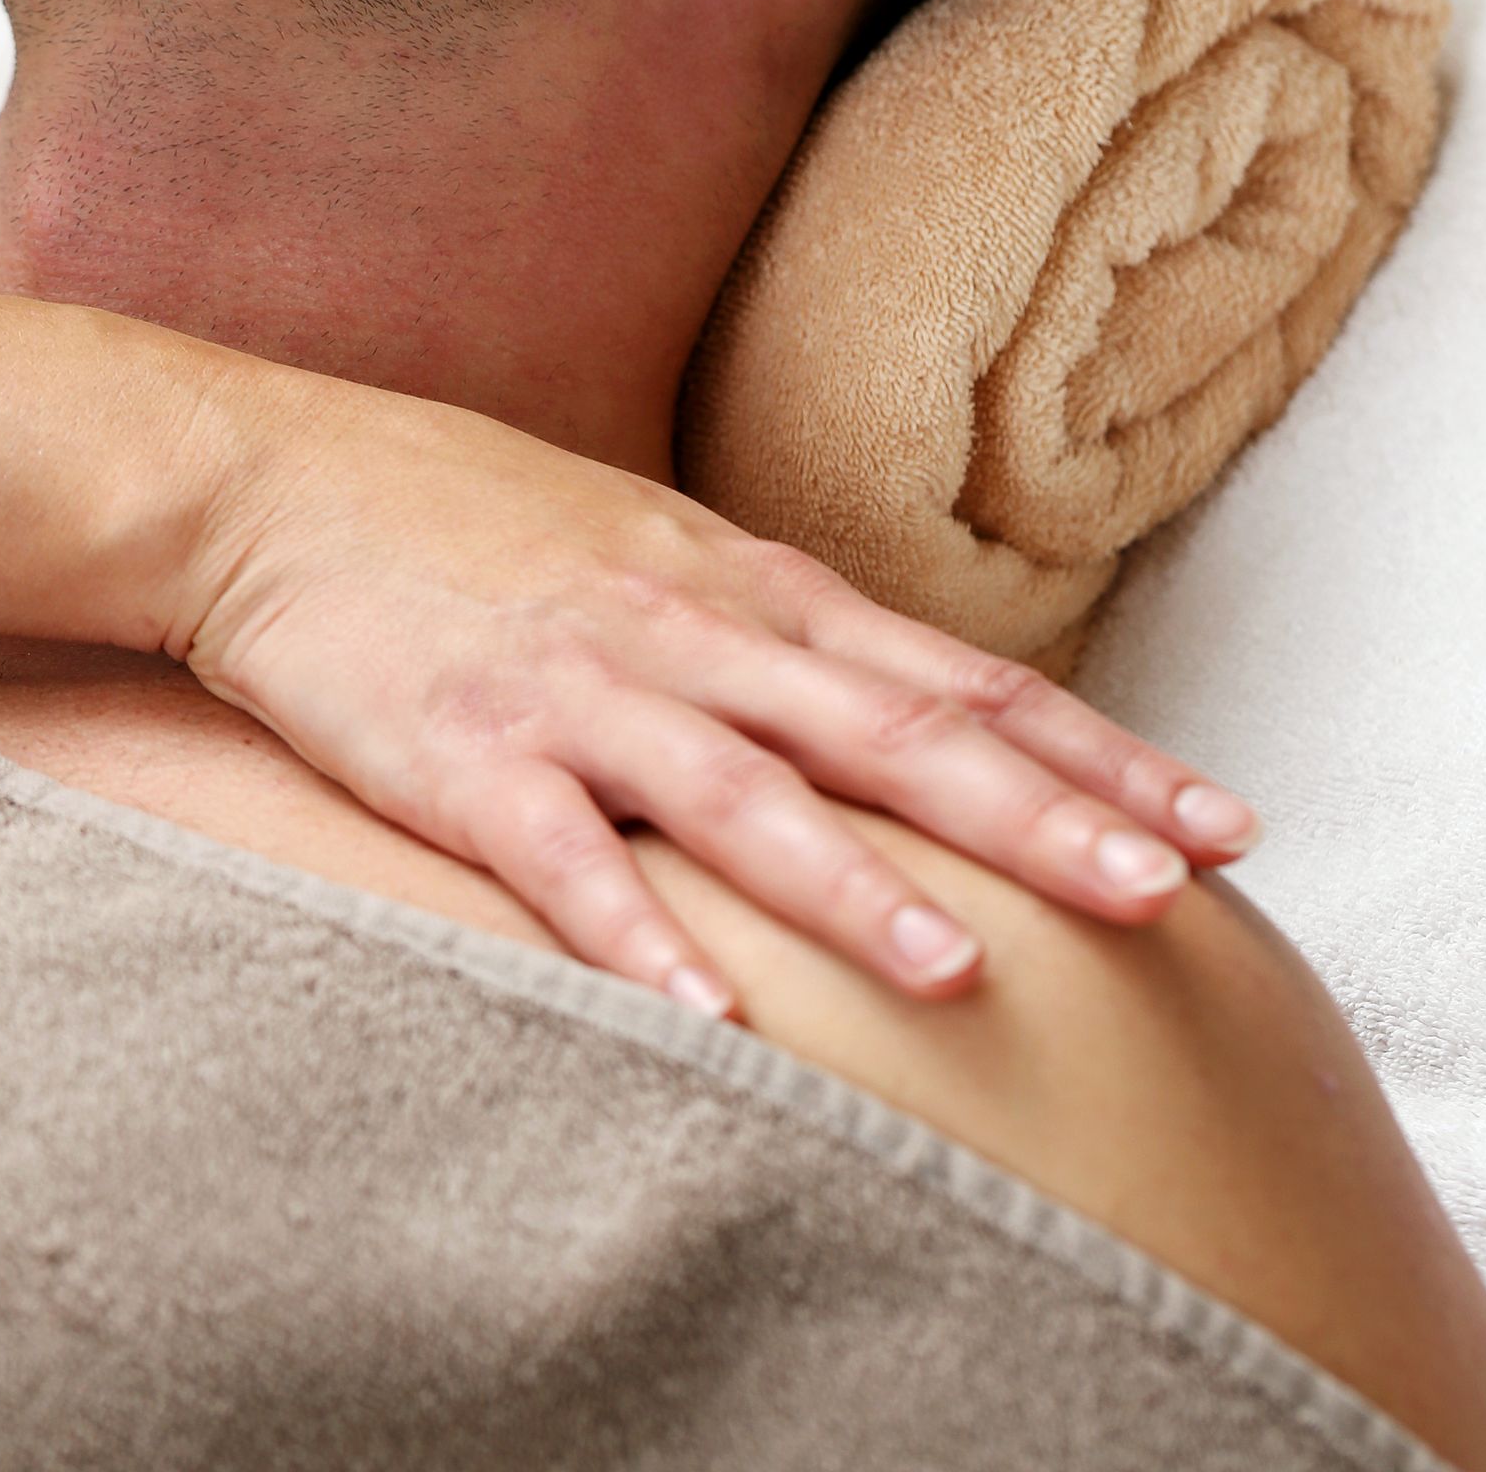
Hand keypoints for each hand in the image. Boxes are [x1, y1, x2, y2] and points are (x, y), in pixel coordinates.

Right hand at [172, 366, 1259, 1014]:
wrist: (272, 476)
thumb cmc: (467, 514)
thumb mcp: (647, 543)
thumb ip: (766, 625)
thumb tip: (892, 696)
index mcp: (740, 582)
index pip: (952, 670)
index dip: (1091, 750)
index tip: (1213, 821)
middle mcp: (683, 628)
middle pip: (886, 730)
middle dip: (1037, 816)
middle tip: (1165, 894)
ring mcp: (575, 688)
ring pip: (741, 793)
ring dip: (855, 885)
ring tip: (962, 970)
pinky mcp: (461, 749)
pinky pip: (561, 853)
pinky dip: (636, 930)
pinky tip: (704, 1008)